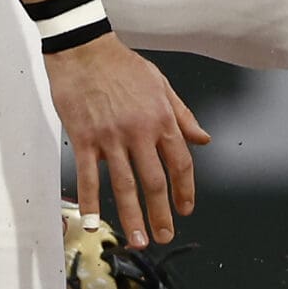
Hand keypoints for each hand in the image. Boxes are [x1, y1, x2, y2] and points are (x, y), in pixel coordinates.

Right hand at [44, 34, 209, 249]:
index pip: (180, 164)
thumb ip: (182, 115)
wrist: (84, 48)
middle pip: (154, 182)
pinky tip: (94, 221)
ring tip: (138, 240)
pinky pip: (88, 176)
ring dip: (132, 216)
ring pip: (124, 185)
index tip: (185, 209)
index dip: (185, 191)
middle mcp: (139, 131)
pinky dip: (91, 201)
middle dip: (161, 214)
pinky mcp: (84, 138)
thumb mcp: (161, 84)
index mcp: (161, 119)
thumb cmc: (121, 64)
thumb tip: (203, 139)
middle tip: (164, 236)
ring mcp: (110, 137)